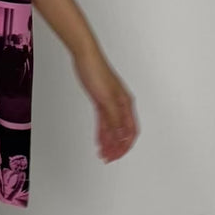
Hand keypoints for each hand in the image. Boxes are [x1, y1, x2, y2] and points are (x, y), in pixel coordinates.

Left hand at [72, 44, 138, 162]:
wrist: (84, 56)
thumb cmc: (96, 71)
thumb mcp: (106, 99)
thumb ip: (114, 119)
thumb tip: (122, 137)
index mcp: (126, 104)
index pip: (130, 131)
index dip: (124, 146)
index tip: (116, 157)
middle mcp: (120, 105)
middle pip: (122, 132)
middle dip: (116, 147)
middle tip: (108, 158)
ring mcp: (110, 103)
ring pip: (112, 128)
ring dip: (108, 141)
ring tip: (102, 153)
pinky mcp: (100, 100)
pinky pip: (103, 121)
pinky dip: (102, 132)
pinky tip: (99, 140)